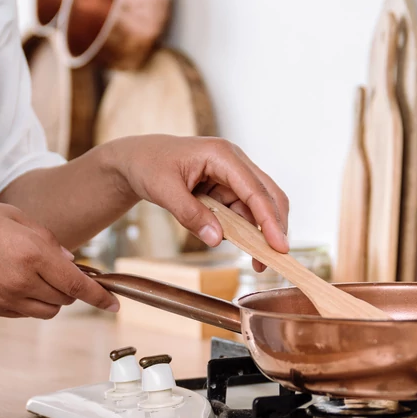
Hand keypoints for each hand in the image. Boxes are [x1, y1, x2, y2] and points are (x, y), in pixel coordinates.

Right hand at [0, 200, 118, 318]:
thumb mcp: (15, 217)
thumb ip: (48, 240)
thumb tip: (69, 263)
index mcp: (33, 253)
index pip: (78, 284)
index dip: (100, 296)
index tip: (113, 304)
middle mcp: (23, 281)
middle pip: (65, 299)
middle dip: (71, 288)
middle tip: (60, 270)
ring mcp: (6, 299)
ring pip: (47, 311)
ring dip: (52, 298)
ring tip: (37, 276)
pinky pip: (25, 313)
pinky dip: (31, 302)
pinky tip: (17, 281)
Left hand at [104, 135, 289, 269]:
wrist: (137, 159)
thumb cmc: (148, 165)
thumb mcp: (164, 190)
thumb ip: (190, 215)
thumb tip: (217, 240)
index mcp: (221, 155)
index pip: (254, 189)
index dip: (269, 219)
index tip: (279, 245)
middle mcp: (234, 162)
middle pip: (268, 195)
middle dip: (274, 227)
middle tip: (275, 258)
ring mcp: (232, 176)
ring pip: (257, 207)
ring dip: (258, 234)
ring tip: (257, 262)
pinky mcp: (226, 189)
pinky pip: (241, 212)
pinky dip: (243, 231)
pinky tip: (239, 245)